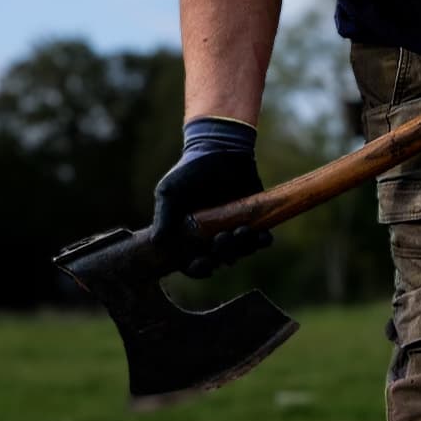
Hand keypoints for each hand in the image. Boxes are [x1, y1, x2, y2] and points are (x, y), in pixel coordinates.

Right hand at [152, 117, 272, 277]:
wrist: (219, 151)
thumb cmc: (189, 172)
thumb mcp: (169, 192)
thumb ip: (164, 217)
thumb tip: (158, 242)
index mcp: (190, 237)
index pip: (193, 264)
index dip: (199, 269)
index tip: (205, 263)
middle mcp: (213, 237)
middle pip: (221, 260)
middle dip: (223, 254)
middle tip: (222, 237)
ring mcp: (234, 229)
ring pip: (242, 252)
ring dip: (242, 248)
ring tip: (240, 230)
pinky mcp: (255, 219)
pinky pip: (262, 239)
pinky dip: (262, 241)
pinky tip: (260, 234)